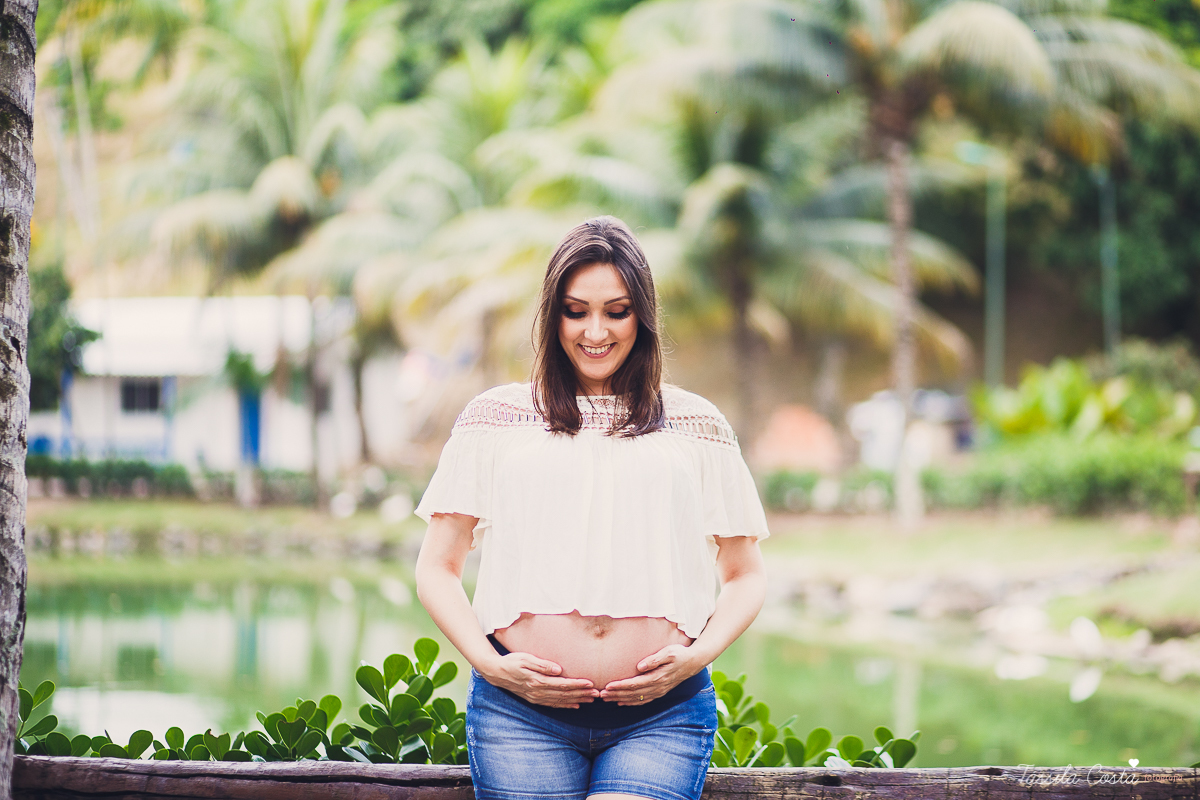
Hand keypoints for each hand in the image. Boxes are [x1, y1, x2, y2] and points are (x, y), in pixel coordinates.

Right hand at [481, 652, 598, 707]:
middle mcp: (538, 692)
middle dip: (582, 694)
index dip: (578, 685)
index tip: (591, 683)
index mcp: (538, 681)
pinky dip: (566, 705)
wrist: (496, 672)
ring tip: (591, 699)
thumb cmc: (512, 661)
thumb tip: (558, 669)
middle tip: (598, 693)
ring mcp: (536, 697)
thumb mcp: (525, 658)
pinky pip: (553, 704)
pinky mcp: (535, 699)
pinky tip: (575, 705)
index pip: (562, 684)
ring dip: (577, 700)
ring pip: (561, 701)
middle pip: (564, 694)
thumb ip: (542, 664)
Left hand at [600, 644, 700, 705]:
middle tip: (600, 694)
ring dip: (621, 698)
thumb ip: (654, 659)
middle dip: (616, 694)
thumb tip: (639, 666)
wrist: (693, 662)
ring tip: (606, 698)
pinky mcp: (659, 692)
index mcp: (657, 677)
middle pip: (633, 693)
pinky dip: (631, 702)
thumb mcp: (669, 652)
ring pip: (636, 698)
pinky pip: (643, 700)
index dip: (620, 686)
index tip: (607, 686)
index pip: (635, 684)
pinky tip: (621, 702)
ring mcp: (658, 691)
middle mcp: (657, 687)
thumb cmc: (679, 654)